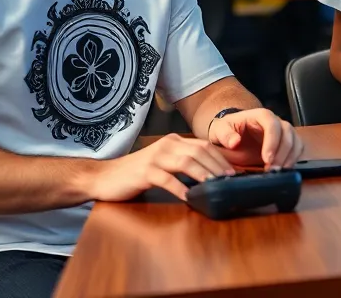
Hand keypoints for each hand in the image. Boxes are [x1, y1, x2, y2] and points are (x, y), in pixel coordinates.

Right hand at [90, 133, 234, 202]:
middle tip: (231, 181)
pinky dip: (181, 188)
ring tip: (217, 186)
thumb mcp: (164, 163)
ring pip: (186, 162)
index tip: (235, 172)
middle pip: (200, 152)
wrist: (105, 177)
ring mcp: (155, 157)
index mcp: (174, 141)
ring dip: (204, 175)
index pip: (205, 146)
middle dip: (218, 166)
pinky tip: (190, 197)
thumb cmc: (138, 172)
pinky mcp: (145, 172)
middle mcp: (167, 145)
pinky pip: (167, 180)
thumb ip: (184, 163)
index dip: (222, 158)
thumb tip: (210, 175)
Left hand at [207, 108, 302, 169]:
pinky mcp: (286, 143)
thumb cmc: (227, 130)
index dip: (272, 141)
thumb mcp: (219, 130)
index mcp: (261, 115)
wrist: (231, 135)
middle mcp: (276, 121)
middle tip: (273, 170)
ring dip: (290, 158)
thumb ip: (225, 135)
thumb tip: (235, 142)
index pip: (272, 124)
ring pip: (296, 141)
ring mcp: (283, 132)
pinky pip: (297, 149)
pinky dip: (294, 160)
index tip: (267, 159)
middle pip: (288, 133)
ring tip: (278, 172)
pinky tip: (284, 171)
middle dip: (283, 153)